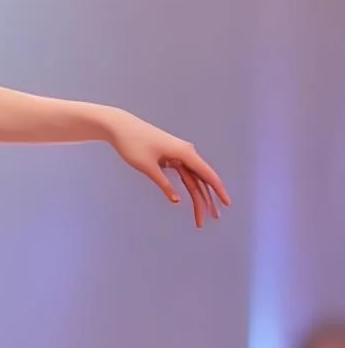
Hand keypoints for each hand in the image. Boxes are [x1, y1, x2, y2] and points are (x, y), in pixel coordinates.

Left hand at [105, 111, 229, 227]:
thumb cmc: (133, 144)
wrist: (121, 127)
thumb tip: (176, 200)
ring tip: (200, 216)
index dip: (218, 190)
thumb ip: (163, 184)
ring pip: (193, 179)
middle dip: (206, 201)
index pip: (207, 174)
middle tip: (211, 220)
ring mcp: (179, 155)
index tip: (227, 204)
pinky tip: (191, 200)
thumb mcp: (148, 167)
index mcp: (184, 153)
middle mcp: (186, 153)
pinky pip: (184, 175)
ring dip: (198, 197)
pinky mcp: (171, 157)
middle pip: (201, 180)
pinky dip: (188, 187)